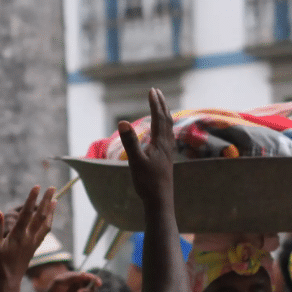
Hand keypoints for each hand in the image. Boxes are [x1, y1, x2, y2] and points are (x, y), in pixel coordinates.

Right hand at [0, 185, 56, 282]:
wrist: (9, 282)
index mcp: (18, 235)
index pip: (27, 213)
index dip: (33, 199)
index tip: (38, 186)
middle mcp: (29, 238)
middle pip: (41, 216)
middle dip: (47, 200)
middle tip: (53, 187)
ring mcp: (33, 243)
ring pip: (46, 224)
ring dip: (51, 211)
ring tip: (55, 200)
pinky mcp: (34, 248)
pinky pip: (45, 232)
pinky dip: (48, 222)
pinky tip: (49, 219)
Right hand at [120, 88, 174, 202]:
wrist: (160, 201)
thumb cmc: (147, 183)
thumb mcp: (135, 161)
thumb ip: (130, 141)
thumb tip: (122, 122)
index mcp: (160, 143)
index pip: (158, 118)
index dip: (155, 103)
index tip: (152, 90)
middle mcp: (166, 146)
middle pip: (166, 120)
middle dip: (161, 105)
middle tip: (156, 92)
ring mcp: (168, 153)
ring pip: (169, 129)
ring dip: (165, 115)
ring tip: (162, 107)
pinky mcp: (166, 160)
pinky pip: (168, 138)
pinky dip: (165, 129)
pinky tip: (162, 133)